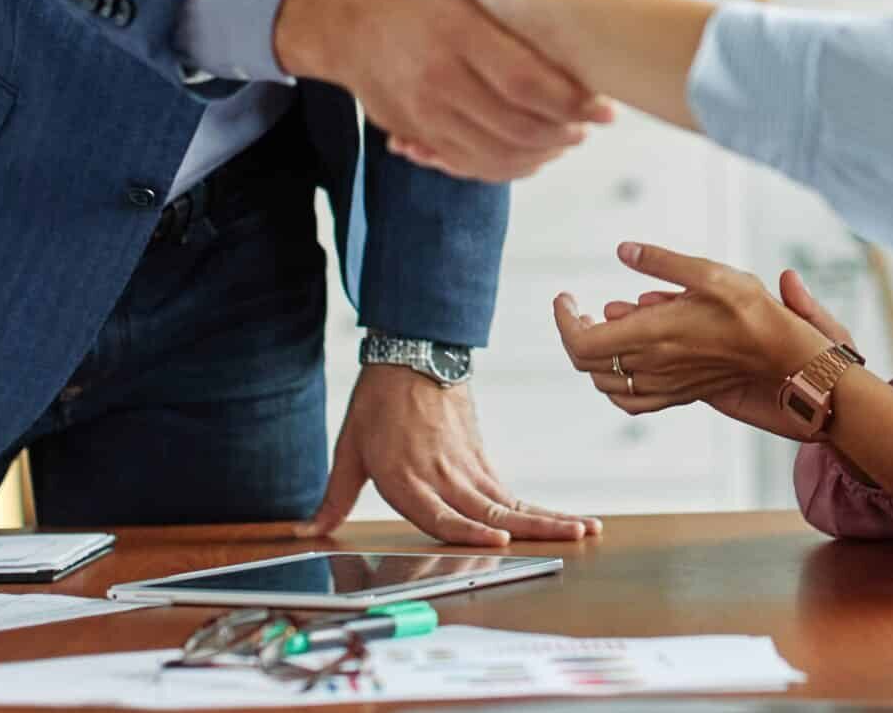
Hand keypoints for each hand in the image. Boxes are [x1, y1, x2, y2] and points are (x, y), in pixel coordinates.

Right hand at [273, 0, 611, 181]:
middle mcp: (437, 72)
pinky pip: (467, 164)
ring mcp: (422, 108)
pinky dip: (506, 166)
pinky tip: (533, 154)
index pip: (524, 79)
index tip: (602, 105)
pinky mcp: (414, 131)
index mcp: (459, 28)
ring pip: (493, 152)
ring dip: (540, 154)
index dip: (569, 100)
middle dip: (562, 132)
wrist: (356, 21)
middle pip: (513, 123)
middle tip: (590, 127)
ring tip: (567, 140)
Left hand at [299, 365, 600, 546]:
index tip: (502, 541)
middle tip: (576, 539)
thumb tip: (307, 530)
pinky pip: (507, 489)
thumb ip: (334, 496)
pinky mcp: (479, 455)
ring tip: (584, 528)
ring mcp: (467, 465)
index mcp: (408, 477)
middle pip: (494, 510)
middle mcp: (444, 475)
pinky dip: (533, 506)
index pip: (443, 514)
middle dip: (537, 527)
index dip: (471, 530)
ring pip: (511, 500)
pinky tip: (557, 519)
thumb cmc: (378, 401)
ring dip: (549, 516)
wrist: (413, 351)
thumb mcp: (349, 448)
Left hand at [553, 244, 834, 438]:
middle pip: (587, 362)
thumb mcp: (707, 272)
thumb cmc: (748, 309)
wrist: (779, 353)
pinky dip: (613, 385)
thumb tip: (624, 249)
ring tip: (602, 326)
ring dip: (593, 356)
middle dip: (574, 332)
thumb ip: (661, 262)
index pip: (581, 341)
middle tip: (578, 308)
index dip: (564, 320)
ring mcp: (663, 385)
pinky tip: (623, 365)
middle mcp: (651, 366)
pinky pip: (629, 401)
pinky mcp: (677, 394)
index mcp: (651, 334)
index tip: (565, 298)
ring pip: (605, 383)